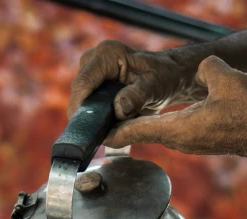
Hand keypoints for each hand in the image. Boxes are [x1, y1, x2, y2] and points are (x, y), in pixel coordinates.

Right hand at [68, 40, 200, 120]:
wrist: (167, 76)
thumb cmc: (163, 78)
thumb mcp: (154, 87)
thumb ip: (137, 96)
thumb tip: (119, 109)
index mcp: (108, 55)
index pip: (83, 83)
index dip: (80, 107)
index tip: (83, 129)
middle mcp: (95, 58)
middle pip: (79, 91)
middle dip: (84, 113)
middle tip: (95, 136)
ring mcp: (91, 70)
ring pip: (81, 98)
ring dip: (88, 115)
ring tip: (101, 132)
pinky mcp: (93, 81)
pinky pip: (86, 101)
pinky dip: (93, 114)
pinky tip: (103, 126)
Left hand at [105, 56, 246, 160]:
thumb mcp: (227, 81)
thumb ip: (208, 70)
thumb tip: (203, 68)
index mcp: (180, 129)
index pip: (137, 131)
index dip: (114, 132)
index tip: (95, 134)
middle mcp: (180, 140)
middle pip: (142, 134)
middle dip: (120, 129)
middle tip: (99, 124)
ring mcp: (190, 144)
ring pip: (156, 134)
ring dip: (137, 129)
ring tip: (117, 120)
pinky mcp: (199, 142)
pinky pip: (170, 134)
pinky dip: (155, 128)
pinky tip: (149, 122)